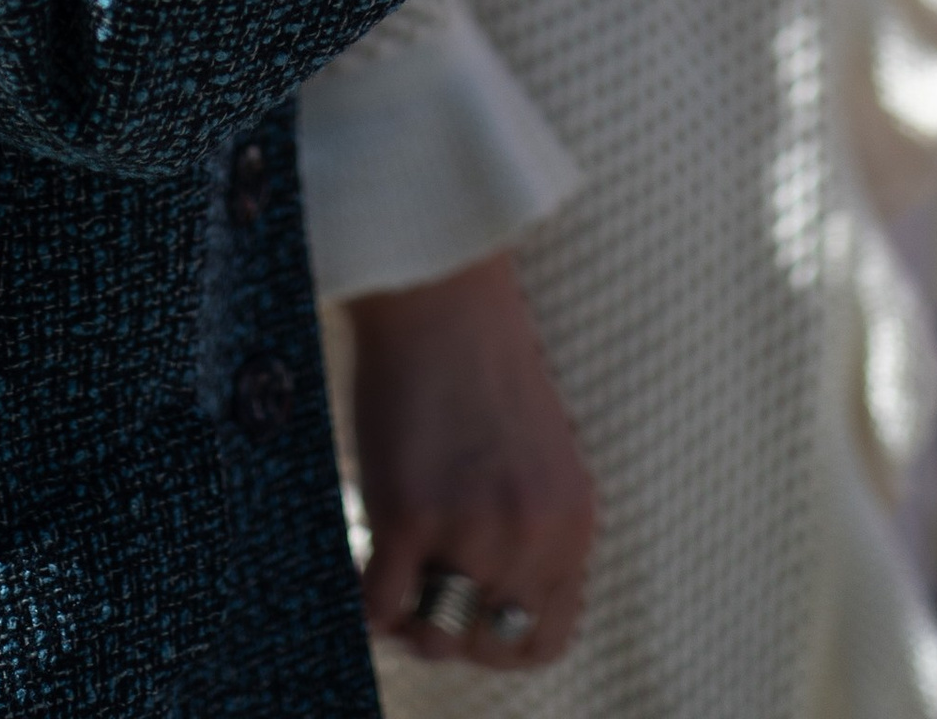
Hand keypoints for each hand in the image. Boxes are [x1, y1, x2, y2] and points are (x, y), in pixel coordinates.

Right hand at [348, 251, 595, 669]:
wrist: (438, 292)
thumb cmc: (477, 365)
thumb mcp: (534, 460)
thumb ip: (528, 534)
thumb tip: (486, 615)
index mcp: (573, 520)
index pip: (548, 636)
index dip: (499, 637)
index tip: (464, 611)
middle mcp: (534, 533)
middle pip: (487, 644)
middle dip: (447, 627)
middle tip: (417, 584)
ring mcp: (474, 527)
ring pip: (432, 637)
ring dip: (405, 612)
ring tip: (390, 562)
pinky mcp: (411, 514)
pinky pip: (380, 607)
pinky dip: (365, 594)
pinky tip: (363, 552)